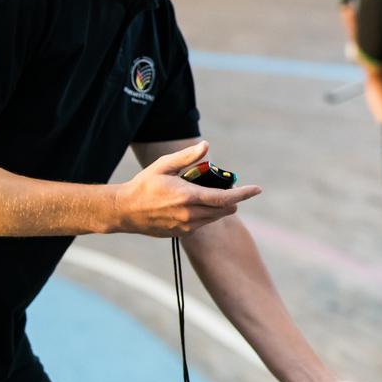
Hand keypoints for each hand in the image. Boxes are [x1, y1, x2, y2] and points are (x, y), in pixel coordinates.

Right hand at [113, 141, 260, 236]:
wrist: (125, 211)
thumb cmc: (144, 185)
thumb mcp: (164, 166)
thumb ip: (187, 157)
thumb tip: (206, 146)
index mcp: (188, 196)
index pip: (224, 197)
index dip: (243, 194)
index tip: (257, 189)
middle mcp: (190, 214)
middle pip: (223, 209)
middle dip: (232, 200)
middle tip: (231, 188)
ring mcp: (186, 227)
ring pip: (214, 218)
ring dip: (220, 208)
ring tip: (214, 195)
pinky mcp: (181, 234)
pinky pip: (202, 224)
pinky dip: (206, 215)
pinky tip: (197, 206)